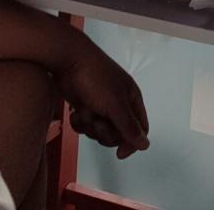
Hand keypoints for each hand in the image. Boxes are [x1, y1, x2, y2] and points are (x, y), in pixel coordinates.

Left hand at [55, 43, 148, 158]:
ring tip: (85, 110)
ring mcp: (101, 106)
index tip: (119, 153)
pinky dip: (79, 122)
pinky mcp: (85, 106)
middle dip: (105, 132)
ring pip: (99, 132)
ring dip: (90, 125)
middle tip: (97, 120)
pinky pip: (85, 127)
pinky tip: (75, 111)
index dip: (131, 143)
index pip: (139, 130)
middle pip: (117, 135)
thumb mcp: (115, 104)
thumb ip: (129, 127)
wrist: (67, 60)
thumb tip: (146, 146)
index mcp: (131, 100)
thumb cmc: (95, 79)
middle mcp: (118, 104)